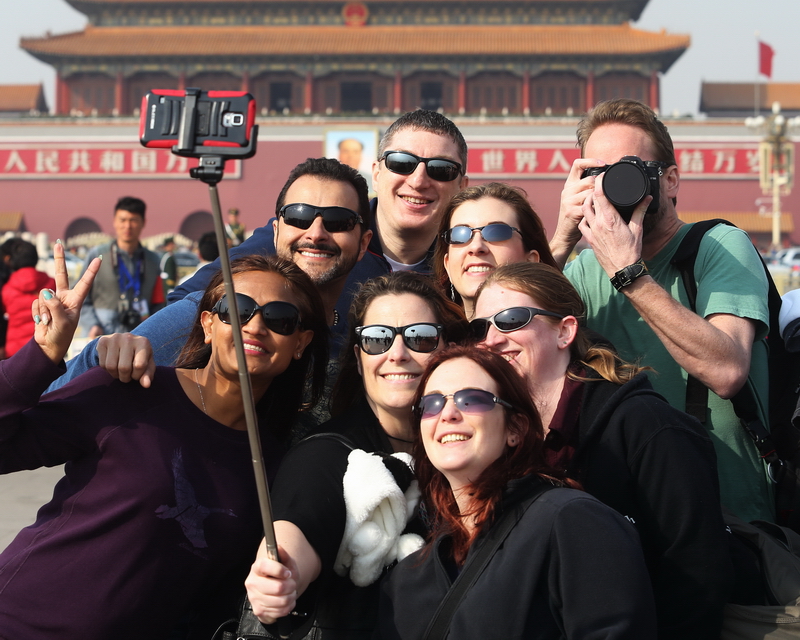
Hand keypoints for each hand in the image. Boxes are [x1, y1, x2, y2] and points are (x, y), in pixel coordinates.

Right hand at [34, 241, 100, 363]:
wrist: (49, 345)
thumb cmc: (62, 335)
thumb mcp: (63, 322)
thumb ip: (55, 306)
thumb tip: (45, 291)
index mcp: (76, 300)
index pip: (85, 283)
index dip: (91, 271)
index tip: (99, 258)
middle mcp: (64, 297)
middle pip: (61, 274)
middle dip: (59, 259)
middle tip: (59, 243)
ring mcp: (51, 300)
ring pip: (43, 295)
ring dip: (44, 310)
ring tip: (50, 321)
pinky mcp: (41, 305)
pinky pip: (36, 303)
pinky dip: (37, 313)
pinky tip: (42, 321)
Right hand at [96, 333, 155, 387]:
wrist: (124, 343)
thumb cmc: (139, 357)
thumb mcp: (147, 365)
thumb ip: (147, 375)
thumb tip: (146, 385)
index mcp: (143, 342)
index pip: (139, 366)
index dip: (137, 376)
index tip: (137, 375)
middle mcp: (128, 338)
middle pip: (124, 367)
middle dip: (125, 377)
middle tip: (127, 375)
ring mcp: (114, 338)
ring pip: (111, 367)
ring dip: (115, 374)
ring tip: (120, 371)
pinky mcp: (102, 341)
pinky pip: (102, 364)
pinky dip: (107, 370)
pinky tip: (113, 364)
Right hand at [245, 543, 300, 623]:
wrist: (276, 590)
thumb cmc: (281, 575)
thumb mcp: (286, 563)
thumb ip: (284, 555)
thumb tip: (279, 547)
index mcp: (257, 568)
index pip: (265, 566)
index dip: (279, 570)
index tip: (288, 573)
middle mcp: (252, 583)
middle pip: (278, 587)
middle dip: (291, 586)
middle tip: (292, 584)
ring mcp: (254, 598)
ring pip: (281, 601)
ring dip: (291, 597)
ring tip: (290, 593)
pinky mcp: (259, 610)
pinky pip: (280, 611)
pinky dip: (288, 607)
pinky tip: (285, 601)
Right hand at [550, 158, 604, 266]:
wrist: (564, 236)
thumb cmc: (575, 217)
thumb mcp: (578, 199)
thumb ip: (586, 188)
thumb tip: (602, 178)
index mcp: (569, 185)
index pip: (577, 164)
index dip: (590, 160)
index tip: (603, 163)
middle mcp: (567, 190)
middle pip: (589, 179)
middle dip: (599, 187)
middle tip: (603, 197)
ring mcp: (568, 201)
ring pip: (591, 192)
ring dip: (599, 199)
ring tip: (599, 207)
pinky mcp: (571, 211)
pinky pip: (589, 205)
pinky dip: (596, 208)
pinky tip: (597, 213)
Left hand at [577, 172, 648, 276]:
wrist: (622, 270)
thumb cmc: (631, 251)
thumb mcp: (638, 229)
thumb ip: (640, 211)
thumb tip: (647, 197)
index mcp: (610, 219)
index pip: (600, 195)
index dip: (599, 182)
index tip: (602, 176)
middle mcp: (598, 224)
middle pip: (590, 200)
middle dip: (593, 191)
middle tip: (599, 187)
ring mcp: (592, 232)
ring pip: (584, 210)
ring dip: (588, 202)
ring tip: (595, 199)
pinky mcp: (588, 239)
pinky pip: (582, 224)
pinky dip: (585, 217)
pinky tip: (591, 216)